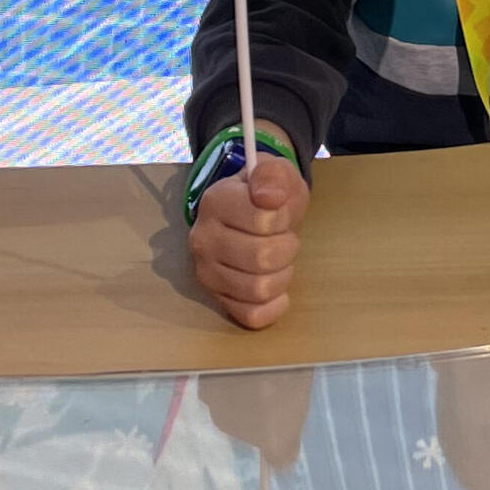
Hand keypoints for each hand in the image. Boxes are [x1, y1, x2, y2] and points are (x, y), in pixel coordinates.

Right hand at [186, 153, 310, 328]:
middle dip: (287, 247)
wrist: (257, 213)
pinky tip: (277, 289)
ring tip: (279, 260)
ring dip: (282, 275)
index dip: (284, 217)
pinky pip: (251, 316)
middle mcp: (202, 240)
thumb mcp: (277, 173)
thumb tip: (269, 196)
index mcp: (215, 202)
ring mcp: (206, 273)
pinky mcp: (217, 299)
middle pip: (262, 258)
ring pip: (258, 289)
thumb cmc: (270, 195)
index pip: (263, 221)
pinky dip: (273, 306)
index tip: (279, 211)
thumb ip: (273, 175)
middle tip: (284, 237)